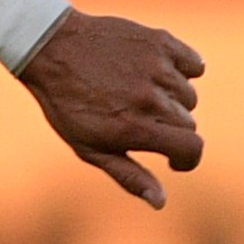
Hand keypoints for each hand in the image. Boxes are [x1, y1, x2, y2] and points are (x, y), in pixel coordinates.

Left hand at [22, 11, 206, 207]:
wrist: (49, 47)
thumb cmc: (66, 103)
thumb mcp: (88, 147)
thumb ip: (128, 175)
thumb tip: (160, 202)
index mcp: (134, 127)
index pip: (191, 148)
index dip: (187, 159)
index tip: (174, 159)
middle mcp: (150, 98)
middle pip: (188, 123)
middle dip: (170, 127)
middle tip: (138, 117)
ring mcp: (156, 67)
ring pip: (189, 94)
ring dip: (172, 98)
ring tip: (138, 91)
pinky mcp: (160, 41)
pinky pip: (194, 64)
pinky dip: (182, 69)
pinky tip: (155, 71)